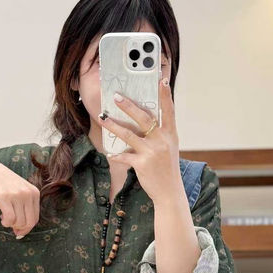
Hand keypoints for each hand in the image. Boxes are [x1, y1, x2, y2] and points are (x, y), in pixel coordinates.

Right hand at [0, 159, 40, 237]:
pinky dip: (6, 223)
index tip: (18, 230)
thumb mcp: (20, 191)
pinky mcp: (5, 197)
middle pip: (29, 222)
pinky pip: (10, 219)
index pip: (35, 218)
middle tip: (11, 226)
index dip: (27, 228)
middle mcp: (28, 194)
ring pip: (19, 222)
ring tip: (5, 218)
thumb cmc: (3, 183)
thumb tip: (22, 230)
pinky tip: (2, 218)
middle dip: (20, 229)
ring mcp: (17, 195)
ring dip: (11, 225)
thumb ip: (24, 207)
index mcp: (34, 192)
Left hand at [99, 77, 181, 203]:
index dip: (165, 95)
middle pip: (143, 118)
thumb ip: (159, 133)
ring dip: (113, 125)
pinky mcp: (142, 164)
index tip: (161, 80)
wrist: (170, 191)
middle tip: (116, 97)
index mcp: (170, 134)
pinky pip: (125, 156)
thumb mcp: (168, 147)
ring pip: (128, 134)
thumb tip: (142, 119)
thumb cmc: (167, 168)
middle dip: (128, 106)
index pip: (168, 110)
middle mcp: (162, 140)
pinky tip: (110, 153)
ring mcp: (152, 152)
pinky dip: (117, 155)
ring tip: (102, 118)